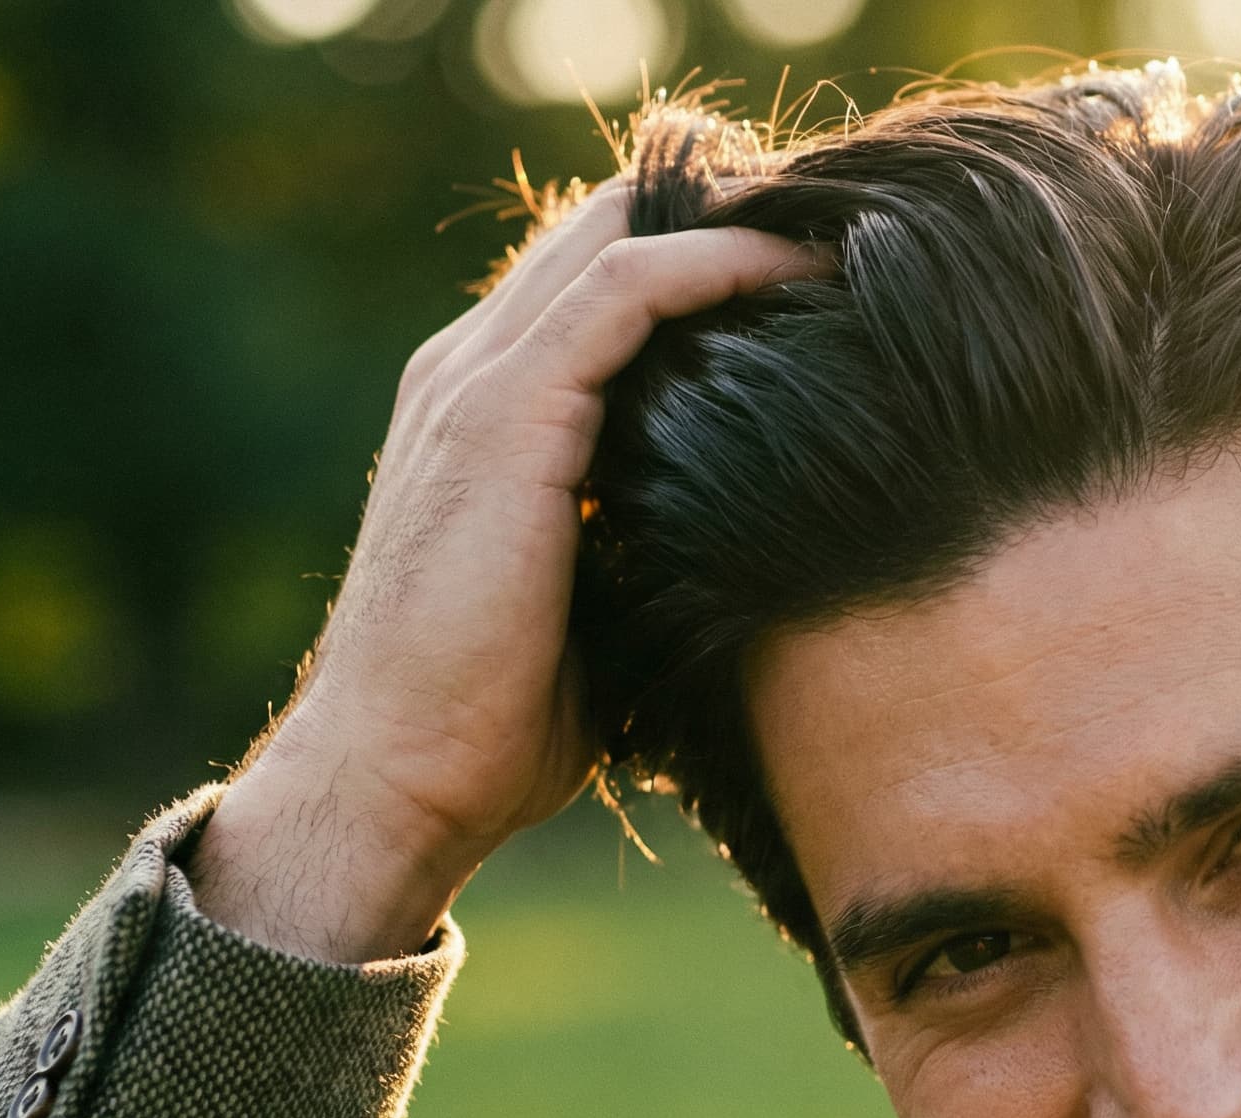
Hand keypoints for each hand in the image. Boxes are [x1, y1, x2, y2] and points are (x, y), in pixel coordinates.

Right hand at [191, 182, 826, 961]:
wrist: (396, 779)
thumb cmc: (493, 726)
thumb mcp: (591, 607)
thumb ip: (639, 542)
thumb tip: (751, 544)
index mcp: (487, 414)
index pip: (595, 285)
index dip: (703, 254)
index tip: (815, 271)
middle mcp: (470, 375)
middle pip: (608, 232)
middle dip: (730, 214)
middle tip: (844, 229)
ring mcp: (478, 385)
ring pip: (619, 237)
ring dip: (735, 221)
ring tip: (839, 228)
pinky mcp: (504, 415)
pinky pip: (624, 290)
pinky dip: (714, 262)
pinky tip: (795, 268)